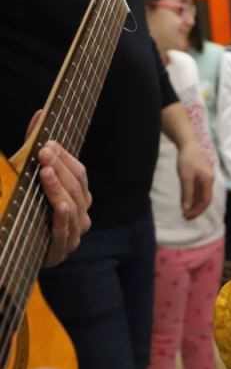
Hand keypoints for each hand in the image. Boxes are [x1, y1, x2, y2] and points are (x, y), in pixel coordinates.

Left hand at [25, 111, 91, 266]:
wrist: (10, 256)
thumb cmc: (24, 213)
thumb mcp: (28, 178)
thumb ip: (33, 147)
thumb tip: (38, 113)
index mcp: (78, 198)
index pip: (80, 174)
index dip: (66, 158)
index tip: (47, 143)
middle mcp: (80, 216)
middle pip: (78, 188)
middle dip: (61, 168)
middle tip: (44, 151)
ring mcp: (72, 235)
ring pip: (73, 207)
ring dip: (59, 187)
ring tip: (46, 171)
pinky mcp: (58, 251)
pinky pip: (64, 231)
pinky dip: (62, 217)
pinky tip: (59, 203)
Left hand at [177, 142, 213, 219]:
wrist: (189, 144)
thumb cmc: (187, 159)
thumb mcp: (185, 177)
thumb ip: (186, 193)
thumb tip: (186, 208)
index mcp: (208, 182)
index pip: (205, 201)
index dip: (197, 210)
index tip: (187, 216)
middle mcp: (209, 182)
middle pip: (205, 200)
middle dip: (196, 209)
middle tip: (185, 216)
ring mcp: (206, 179)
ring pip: (201, 195)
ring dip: (194, 204)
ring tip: (184, 210)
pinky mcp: (201, 176)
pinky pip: (198, 190)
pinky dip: (193, 197)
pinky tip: (186, 200)